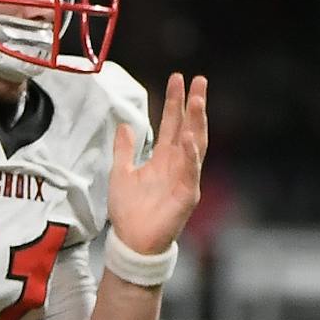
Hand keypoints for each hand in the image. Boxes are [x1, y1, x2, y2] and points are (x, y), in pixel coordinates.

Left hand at [109, 73, 208, 257]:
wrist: (131, 240)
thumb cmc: (129, 210)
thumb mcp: (121, 173)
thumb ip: (125, 149)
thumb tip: (124, 125)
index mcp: (163, 158)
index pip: (172, 123)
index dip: (175, 102)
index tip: (177, 79)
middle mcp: (177, 164)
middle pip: (188, 128)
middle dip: (193, 105)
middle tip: (198, 80)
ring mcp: (185, 178)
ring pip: (195, 145)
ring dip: (196, 122)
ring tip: (197, 100)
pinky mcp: (187, 194)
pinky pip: (190, 171)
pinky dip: (189, 154)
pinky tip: (188, 137)